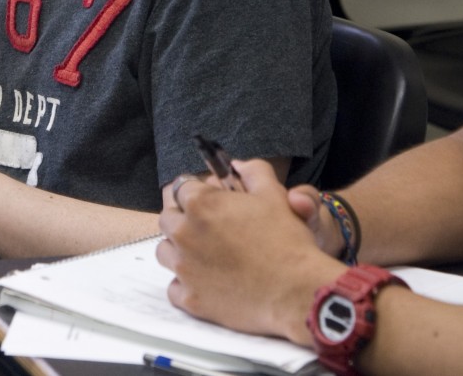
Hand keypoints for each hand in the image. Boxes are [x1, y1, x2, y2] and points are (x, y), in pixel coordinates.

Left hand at [157, 158, 337, 341]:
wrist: (297, 292)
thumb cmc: (287, 241)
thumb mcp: (274, 194)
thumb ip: (252, 171)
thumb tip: (236, 164)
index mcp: (201, 204)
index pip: (181, 187)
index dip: (197, 192)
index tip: (209, 200)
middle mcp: (184, 234)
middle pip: (168, 218)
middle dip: (183, 218)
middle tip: (209, 227)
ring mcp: (184, 268)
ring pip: (165, 252)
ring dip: (180, 249)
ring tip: (206, 254)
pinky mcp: (190, 298)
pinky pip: (174, 287)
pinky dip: (186, 284)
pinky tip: (207, 281)